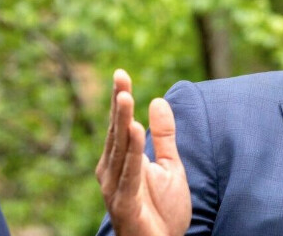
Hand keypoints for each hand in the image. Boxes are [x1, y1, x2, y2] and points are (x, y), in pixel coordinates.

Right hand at [96, 69, 190, 235]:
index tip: (121, 73)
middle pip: (117, 132)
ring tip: (126, 98)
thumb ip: (164, 135)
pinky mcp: (125, 203)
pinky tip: (134, 131)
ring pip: (119, 150)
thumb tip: (158, 99)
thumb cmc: (162, 209)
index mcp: (121, 160)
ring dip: (122, 124)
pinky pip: (129, 174)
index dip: (120, 98)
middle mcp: (112, 171)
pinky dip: (130, 153)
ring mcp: (116, 188)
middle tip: (120, 78)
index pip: (120, 124)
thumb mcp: (169, 165)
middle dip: (119, 104)